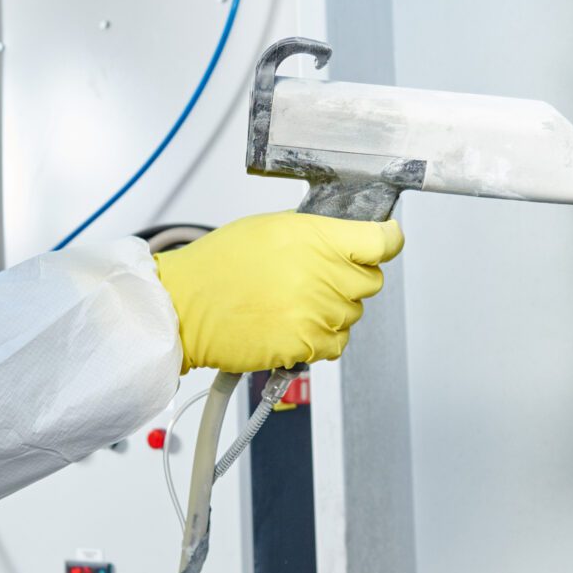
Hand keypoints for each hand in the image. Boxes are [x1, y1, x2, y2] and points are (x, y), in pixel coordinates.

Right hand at [153, 212, 404, 373]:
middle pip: (371, 280)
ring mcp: (318, 312)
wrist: (185, 308)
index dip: (386, 240)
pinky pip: (336, 343)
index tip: (383, 241)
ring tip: (293, 302)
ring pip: (353, 314)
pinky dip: (320, 338)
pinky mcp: (307, 345)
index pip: (382, 241)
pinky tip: (292, 324)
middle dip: (350, 278)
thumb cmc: (218, 267)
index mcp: (316, 237)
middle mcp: (323, 274)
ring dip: (333, 310)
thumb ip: (315, 234)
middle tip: (316, 277)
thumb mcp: (270, 228)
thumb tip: (345, 240)